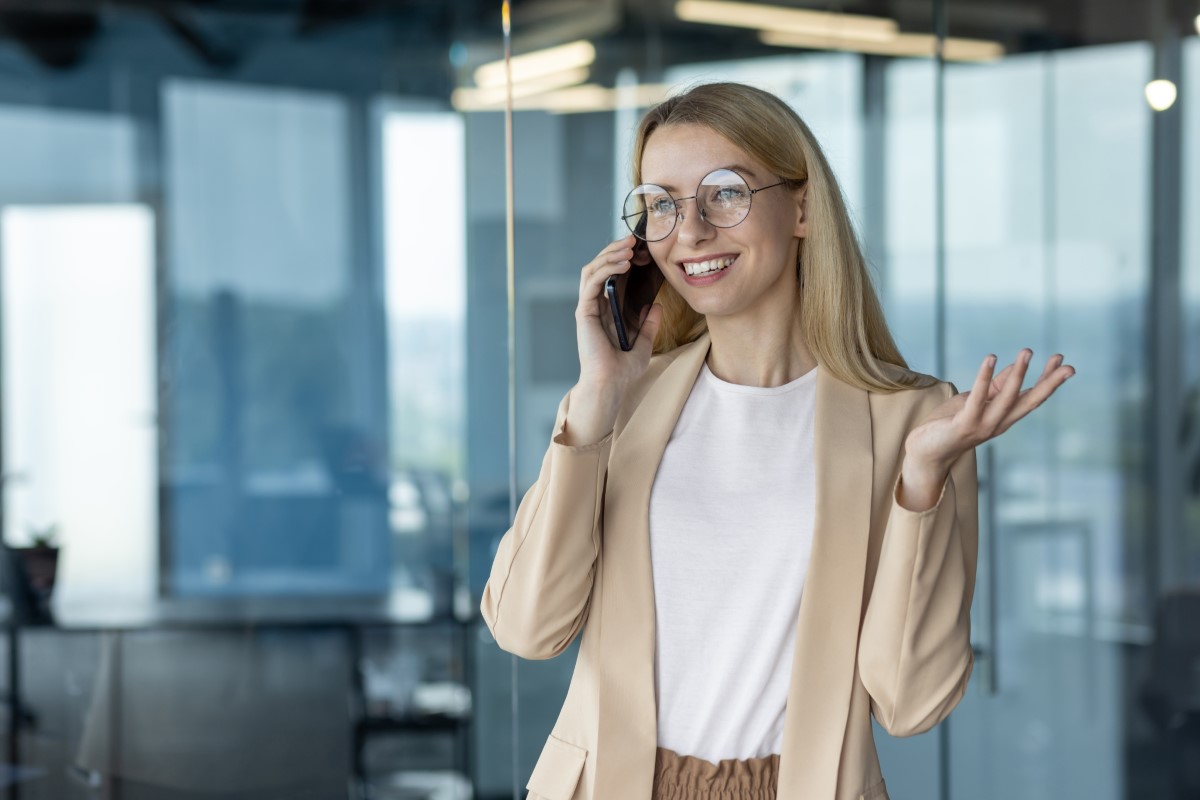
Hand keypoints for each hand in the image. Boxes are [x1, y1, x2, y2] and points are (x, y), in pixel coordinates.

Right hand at [564, 235, 664, 445]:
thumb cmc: (623, 370)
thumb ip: (649, 324)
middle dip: (617, 249)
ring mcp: (588, 307)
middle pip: (601, 266)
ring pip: (593, 269)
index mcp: (607, 310)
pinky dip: (606, 268)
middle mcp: (595, 305)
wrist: (611, 385)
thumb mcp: (644, 343)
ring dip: (610, 253)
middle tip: (635, 239)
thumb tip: (655, 305)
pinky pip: (592, 281)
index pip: (613, 275)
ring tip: (629, 246)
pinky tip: (623, 263)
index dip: (625, 259)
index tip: (644, 251)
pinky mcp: (584, 311)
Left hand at [897, 349, 1074, 510]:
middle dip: (1049, 383)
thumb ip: (993, 387)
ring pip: (1007, 398)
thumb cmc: (949, 424)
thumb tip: (1013, 367)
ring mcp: (983, 425)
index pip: (1031, 396)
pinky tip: (991, 358)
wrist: (925, 452)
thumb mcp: (975, 401)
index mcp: (1004, 417)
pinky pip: (977, 398)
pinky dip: (985, 377)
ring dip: (1018, 374)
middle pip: (1030, 401)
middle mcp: (999, 423)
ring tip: (1028, 352)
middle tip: (1068, 365)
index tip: (1062, 360)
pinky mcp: (964, 424)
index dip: (1048, 380)